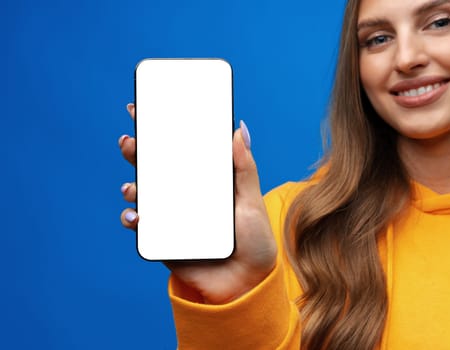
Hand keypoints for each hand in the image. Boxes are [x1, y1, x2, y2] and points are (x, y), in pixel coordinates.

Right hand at [119, 103, 276, 303]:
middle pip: (157, 168)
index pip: (182, 151)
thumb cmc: (255, 241)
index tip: (145, 110)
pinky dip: (132, 219)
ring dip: (132, 184)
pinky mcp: (165, 239)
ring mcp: (173, 217)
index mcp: (206, 183)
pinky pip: (142, 226)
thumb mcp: (251, 201)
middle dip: (139, 152)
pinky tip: (135, 216)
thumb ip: (244, 168)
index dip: (163, 131)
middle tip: (130, 142)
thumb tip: (239, 129)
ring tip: (133, 185)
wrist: (248, 284)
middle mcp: (186, 196)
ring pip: (144, 193)